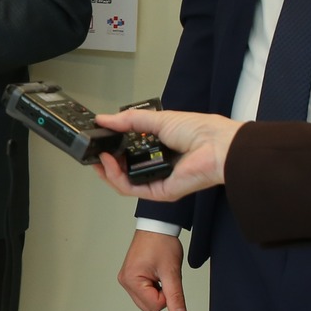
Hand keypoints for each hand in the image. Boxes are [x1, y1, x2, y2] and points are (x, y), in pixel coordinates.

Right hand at [91, 108, 239, 202]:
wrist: (217, 146)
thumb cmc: (200, 131)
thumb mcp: (158, 119)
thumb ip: (129, 120)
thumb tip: (104, 118)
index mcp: (160, 150)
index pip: (130, 154)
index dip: (113, 150)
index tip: (100, 142)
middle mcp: (158, 167)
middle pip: (124, 171)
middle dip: (106, 163)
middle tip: (94, 152)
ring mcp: (158, 182)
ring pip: (123, 183)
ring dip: (107, 171)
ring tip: (99, 157)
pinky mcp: (159, 192)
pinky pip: (131, 189)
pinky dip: (116, 177)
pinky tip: (109, 163)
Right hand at [117, 230, 186, 310]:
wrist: (157, 227)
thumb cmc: (161, 243)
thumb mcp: (172, 272)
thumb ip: (175, 296)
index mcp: (132, 280)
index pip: (154, 306)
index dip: (168, 296)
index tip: (168, 279)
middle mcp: (125, 282)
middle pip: (149, 308)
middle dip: (162, 297)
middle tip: (165, 277)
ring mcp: (126, 280)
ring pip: (146, 303)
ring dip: (157, 292)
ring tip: (160, 274)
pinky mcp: (130, 278)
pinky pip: (143, 294)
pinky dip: (153, 288)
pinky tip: (156, 274)